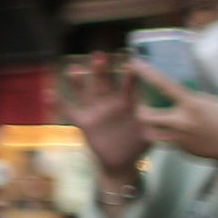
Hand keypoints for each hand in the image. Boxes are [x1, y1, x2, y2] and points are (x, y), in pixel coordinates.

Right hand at [57, 54, 149, 179]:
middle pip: (104, 83)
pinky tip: (48, 93)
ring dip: (78, 82)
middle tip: (99, 56)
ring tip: (73, 69)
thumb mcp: (151, 135)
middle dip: (101, 70)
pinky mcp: (84, 123)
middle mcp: (110, 103)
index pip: (129, 87)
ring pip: (85, 93)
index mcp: (128, 104)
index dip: (130, 76)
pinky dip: (58, 103)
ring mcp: (96, 111)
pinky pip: (69, 111)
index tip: (131, 63)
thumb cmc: (138, 144)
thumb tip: (168, 123)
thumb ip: (155, 127)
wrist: (122, 162)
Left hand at [134, 63, 217, 165]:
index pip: (163, 84)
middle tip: (143, 106)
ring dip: (151, 127)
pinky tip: (184, 132)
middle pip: (144, 117)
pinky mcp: (187, 152)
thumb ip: (192, 99)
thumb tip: (176, 92)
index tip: (135, 64)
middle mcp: (183, 123)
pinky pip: (171, 143)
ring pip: (152, 135)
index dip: (147, 73)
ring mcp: (183, 140)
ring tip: (156, 120)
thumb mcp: (213, 101)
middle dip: (140, 110)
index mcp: (192, 104)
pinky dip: (173, 137)